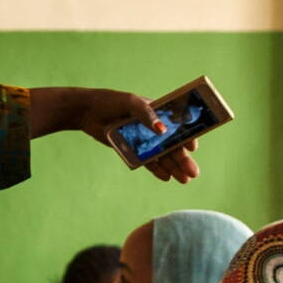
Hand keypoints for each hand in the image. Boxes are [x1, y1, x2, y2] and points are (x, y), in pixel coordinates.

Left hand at [30, 87, 200, 184]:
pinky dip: (157, 169)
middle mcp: (155, 127)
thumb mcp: (131, 104)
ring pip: (163, 156)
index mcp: (159, 112)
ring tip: (184, 180)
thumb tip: (162, 130)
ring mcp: (144, 139)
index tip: (192, 148)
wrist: (88, 112)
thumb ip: (147, 115)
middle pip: (173, 145)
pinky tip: (167, 178)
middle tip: (194, 173)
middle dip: (183, 159)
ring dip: (174, 168)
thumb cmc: (112, 102)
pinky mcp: (133, 149)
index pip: (179, 126)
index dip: (188, 136)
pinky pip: (148, 161)